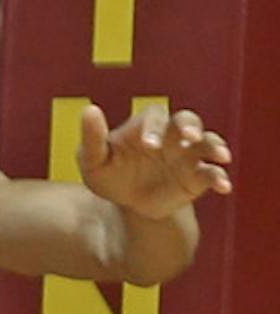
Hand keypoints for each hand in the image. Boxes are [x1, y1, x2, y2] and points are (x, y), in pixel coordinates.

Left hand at [77, 103, 231, 219]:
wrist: (128, 204)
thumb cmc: (108, 174)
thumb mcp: (92, 160)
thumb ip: (92, 137)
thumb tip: (90, 109)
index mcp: (145, 126)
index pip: (155, 117)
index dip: (153, 128)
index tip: (148, 146)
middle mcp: (171, 136)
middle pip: (187, 120)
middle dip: (190, 126)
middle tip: (190, 136)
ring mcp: (187, 155)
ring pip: (207, 142)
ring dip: (214, 146)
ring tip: (220, 156)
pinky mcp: (197, 177)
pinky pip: (213, 173)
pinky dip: (220, 177)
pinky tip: (223, 186)